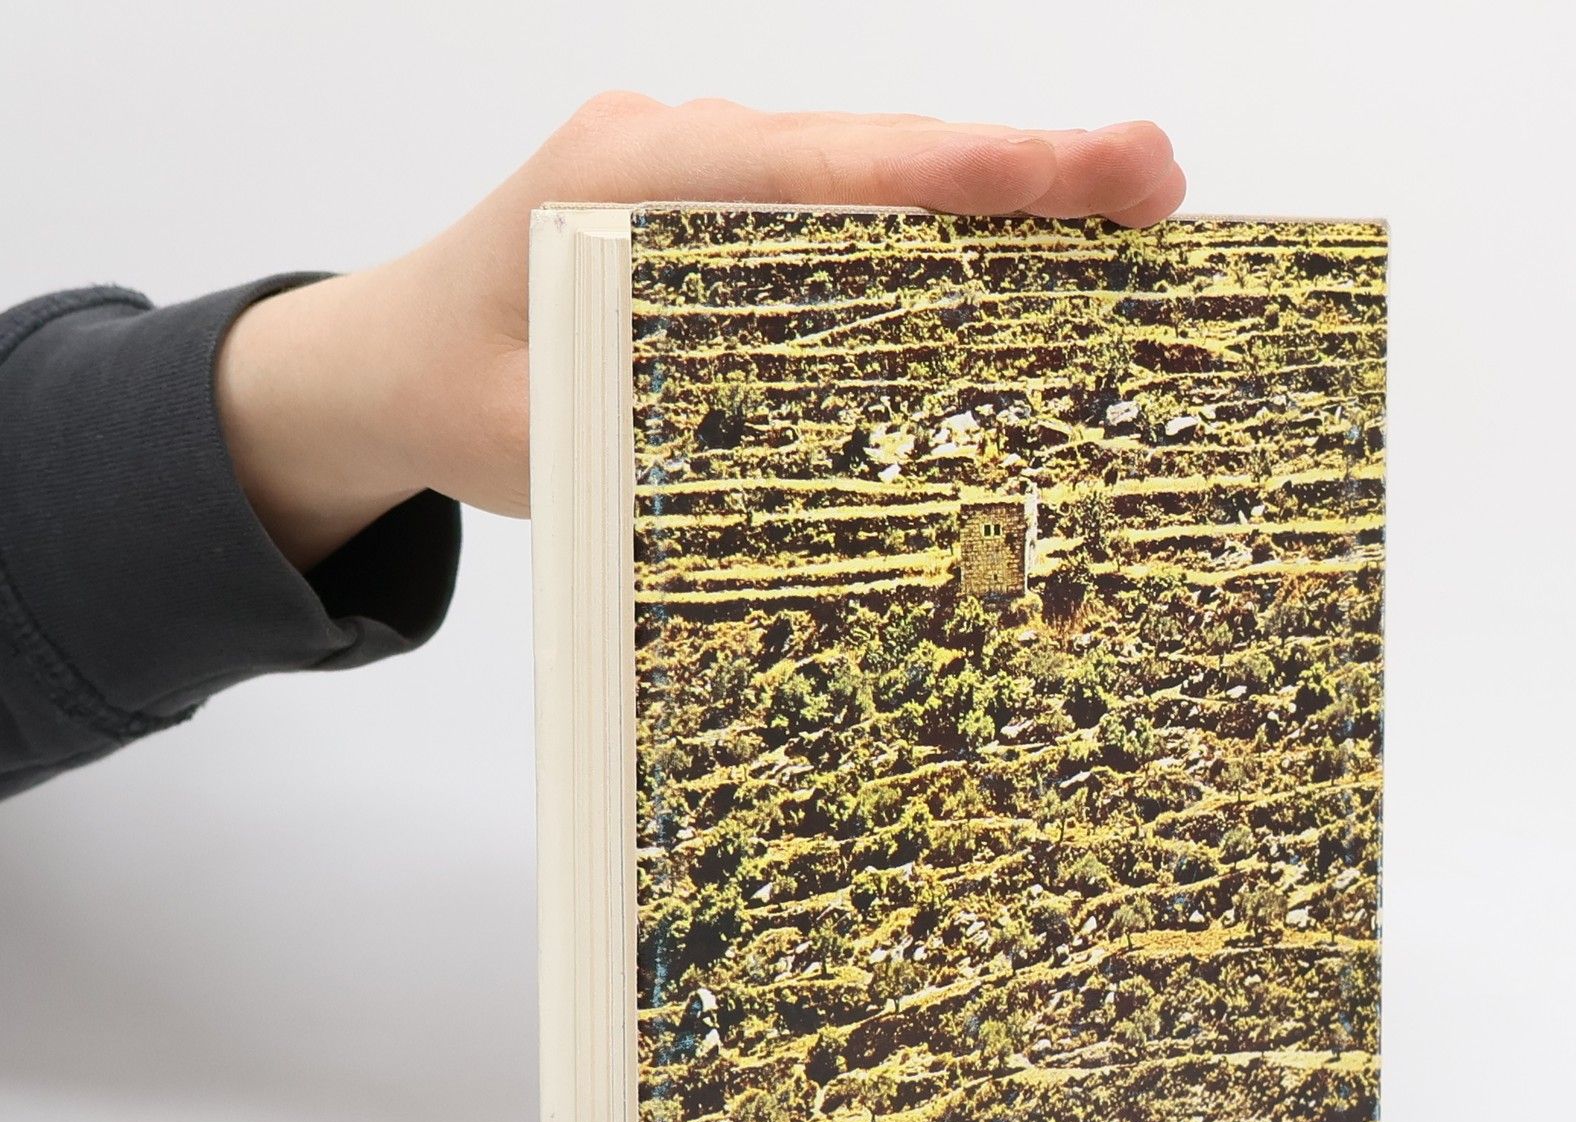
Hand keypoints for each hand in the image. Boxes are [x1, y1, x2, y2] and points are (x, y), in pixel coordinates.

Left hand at [214, 97, 1184, 569]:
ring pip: (867, 170)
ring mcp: (696, 172)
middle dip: (1020, 170)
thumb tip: (811, 471)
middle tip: (1156, 188)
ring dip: (985, 196)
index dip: (976, 172)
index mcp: (629, 185)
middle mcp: (676, 153)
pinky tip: (1007, 262)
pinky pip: (836, 205)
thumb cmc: (446, 392)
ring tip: (1118, 217)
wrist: (373, 359)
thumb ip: (653, 441)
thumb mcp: (538, 442)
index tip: (1097, 170)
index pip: (835, 167)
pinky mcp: (713, 209)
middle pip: (876, 150)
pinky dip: (925, 228)